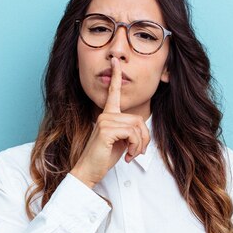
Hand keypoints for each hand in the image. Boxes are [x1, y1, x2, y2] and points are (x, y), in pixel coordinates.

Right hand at [70, 57, 150, 187]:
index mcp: (107, 115)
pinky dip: (135, 146)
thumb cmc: (103, 158)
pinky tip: (127, 156)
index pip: (112, 93)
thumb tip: (142, 130)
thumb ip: (129, 131)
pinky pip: (132, 133)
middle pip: (138, 119)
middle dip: (143, 138)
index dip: (115, 76)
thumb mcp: (120, 141)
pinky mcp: (106, 129)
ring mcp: (105, 121)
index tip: (115, 61)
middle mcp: (105, 115)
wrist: (88, 171)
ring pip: (137, 127)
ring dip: (139, 145)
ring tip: (131, 155)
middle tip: (137, 152)